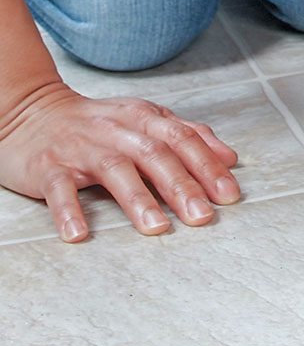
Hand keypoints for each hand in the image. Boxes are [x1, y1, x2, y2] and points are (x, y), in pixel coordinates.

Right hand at [0, 81, 240, 241]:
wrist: (30, 112)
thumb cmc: (99, 124)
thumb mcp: (147, 119)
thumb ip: (189, 135)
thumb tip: (231, 158)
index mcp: (144, 118)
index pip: (183, 139)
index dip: (208, 166)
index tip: (229, 195)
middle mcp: (116, 130)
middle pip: (154, 155)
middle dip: (181, 186)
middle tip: (201, 216)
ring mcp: (82, 148)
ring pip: (114, 170)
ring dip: (137, 199)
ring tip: (157, 228)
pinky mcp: (49, 167)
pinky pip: (59, 189)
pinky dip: (68, 211)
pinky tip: (80, 233)